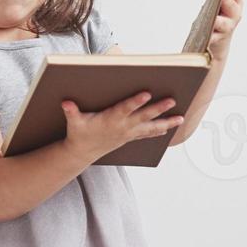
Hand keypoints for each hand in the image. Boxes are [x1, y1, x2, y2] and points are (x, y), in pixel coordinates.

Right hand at [61, 92, 182, 161]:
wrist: (83, 153)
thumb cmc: (79, 134)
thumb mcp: (74, 123)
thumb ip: (71, 112)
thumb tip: (66, 103)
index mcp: (111, 120)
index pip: (125, 109)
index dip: (136, 102)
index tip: (147, 93)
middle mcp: (123, 127)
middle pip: (144, 116)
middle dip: (158, 109)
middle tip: (171, 100)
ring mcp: (128, 133)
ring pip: (151, 127)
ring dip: (167, 123)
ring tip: (181, 118)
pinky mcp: (130, 137)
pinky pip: (148, 133)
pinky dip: (160, 130)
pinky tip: (171, 126)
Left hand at [205, 0, 243, 62]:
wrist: (217, 39)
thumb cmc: (217, 13)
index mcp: (236, 1)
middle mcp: (235, 14)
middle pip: (231, 6)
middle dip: (226, 1)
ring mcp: (227, 27)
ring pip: (223, 24)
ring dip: (218, 21)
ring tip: (213, 20)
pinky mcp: (217, 39)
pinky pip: (212, 38)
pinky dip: (208, 37)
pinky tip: (202, 36)